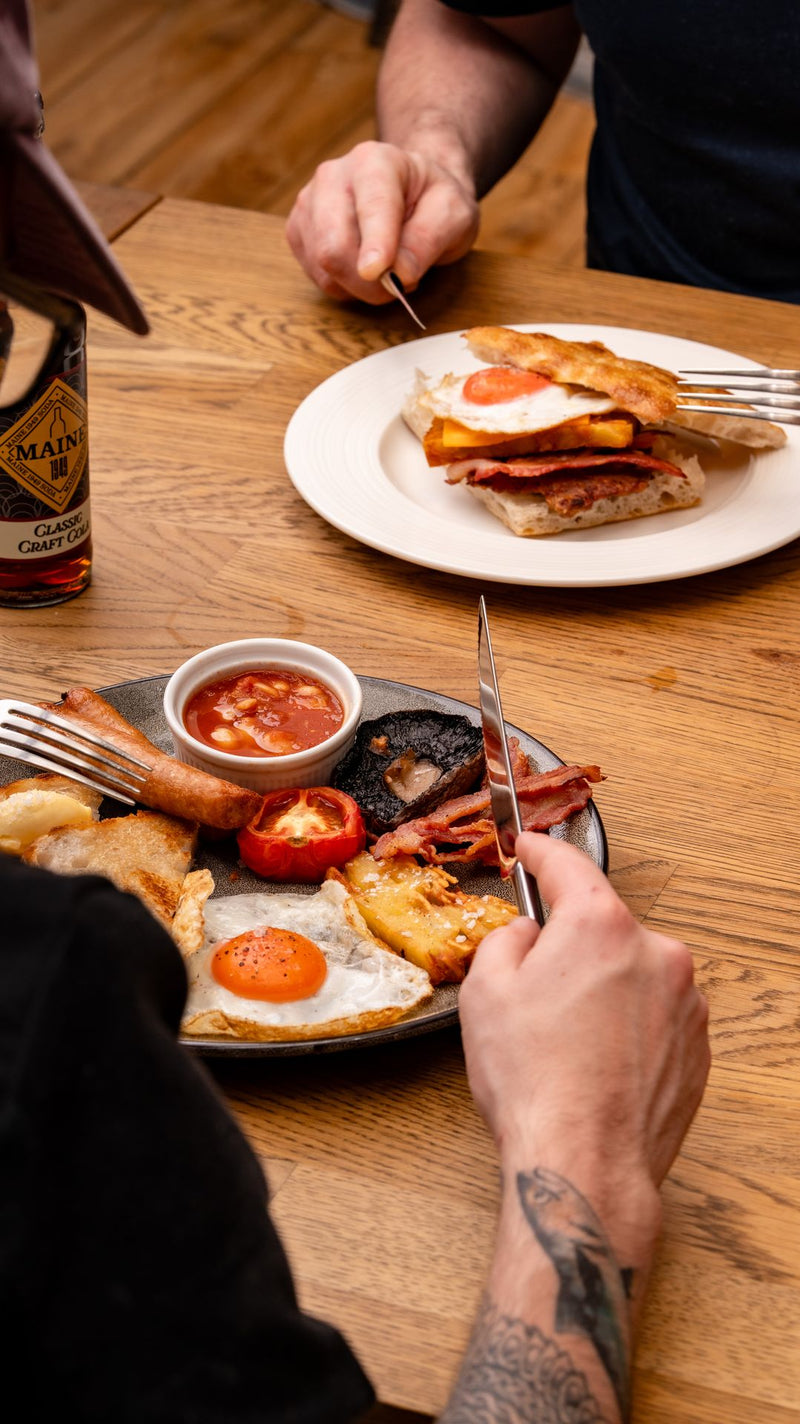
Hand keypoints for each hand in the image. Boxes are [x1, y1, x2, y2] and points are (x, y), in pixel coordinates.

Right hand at [285, 140, 478, 302]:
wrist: (412, 192)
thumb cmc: (434, 201)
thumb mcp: (454, 214)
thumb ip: (429, 239)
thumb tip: (398, 274)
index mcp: (375, 161)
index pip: (371, 208)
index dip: (375, 244)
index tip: (378, 270)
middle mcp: (332, 176)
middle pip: (334, 246)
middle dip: (369, 282)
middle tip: (401, 283)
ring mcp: (309, 204)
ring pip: (324, 267)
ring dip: (361, 286)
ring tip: (387, 268)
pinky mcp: (299, 231)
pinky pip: (318, 277)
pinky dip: (345, 286)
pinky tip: (364, 268)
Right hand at [459, 833, 709, 1249]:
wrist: (585, 1163)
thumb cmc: (535, 1082)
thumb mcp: (486, 991)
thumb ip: (507, 939)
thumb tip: (529, 936)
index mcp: (600, 926)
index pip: (568, 867)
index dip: (540, 853)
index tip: (530, 848)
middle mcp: (654, 952)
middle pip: (601, 929)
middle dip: (568, 950)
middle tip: (531, 995)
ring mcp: (683, 1001)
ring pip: (629, 974)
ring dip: (600, 992)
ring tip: (564, 1046)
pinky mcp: (696, 1045)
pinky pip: (652, 1016)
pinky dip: (625, 1028)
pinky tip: (594, 1066)